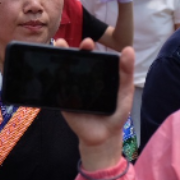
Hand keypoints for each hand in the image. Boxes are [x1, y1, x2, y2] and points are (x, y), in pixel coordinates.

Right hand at [56, 38, 134, 171]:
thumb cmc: (116, 113)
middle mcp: (82, 79)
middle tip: (62, 43)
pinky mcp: (62, 101)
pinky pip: (56, 90)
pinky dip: (52, 81)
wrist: (103, 137)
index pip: (90, 56)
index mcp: (97, 74)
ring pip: (61, 72)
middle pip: (72, 61)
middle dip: (66, 50)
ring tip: (54, 52)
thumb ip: (126, 72)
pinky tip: (50, 73)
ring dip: (55, 61)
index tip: (87, 42)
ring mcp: (71, 90)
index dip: (86, 47)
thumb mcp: (125, 91)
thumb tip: (129, 49)